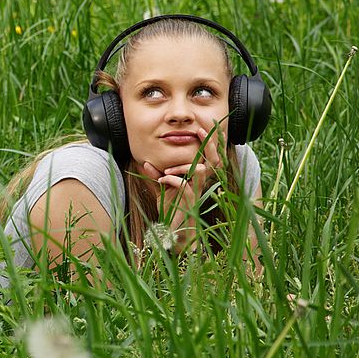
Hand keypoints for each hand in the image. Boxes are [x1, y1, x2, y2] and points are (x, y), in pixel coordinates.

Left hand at [142, 120, 225, 251]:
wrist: (172, 232)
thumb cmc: (170, 210)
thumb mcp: (160, 190)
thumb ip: (154, 175)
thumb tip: (145, 162)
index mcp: (197, 178)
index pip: (209, 156)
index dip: (210, 140)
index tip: (203, 125)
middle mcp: (200, 184)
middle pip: (214, 159)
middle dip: (209, 142)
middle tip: (200, 129)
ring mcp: (197, 192)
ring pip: (200, 170)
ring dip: (183, 166)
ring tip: (168, 170)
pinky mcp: (190, 202)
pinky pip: (184, 185)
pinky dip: (172, 179)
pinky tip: (162, 179)